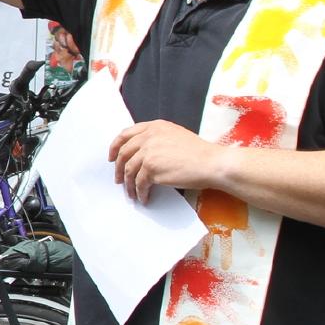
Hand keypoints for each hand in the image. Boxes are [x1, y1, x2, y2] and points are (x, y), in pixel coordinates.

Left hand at [109, 120, 223, 202]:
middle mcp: (149, 136)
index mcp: (155, 126)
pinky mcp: (151, 168)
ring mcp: (149, 151)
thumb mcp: (175, 136)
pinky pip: (139, 183)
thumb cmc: (199, 153)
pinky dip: (140, 192)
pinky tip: (144, 198)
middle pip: (123, 153)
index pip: (126, 134)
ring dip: (128, 184)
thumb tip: (141, 154)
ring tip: (131, 193)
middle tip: (118, 180)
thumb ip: (156, 139)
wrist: (212, 163)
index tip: (112, 158)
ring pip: (129, 170)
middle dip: (119, 168)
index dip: (115, 147)